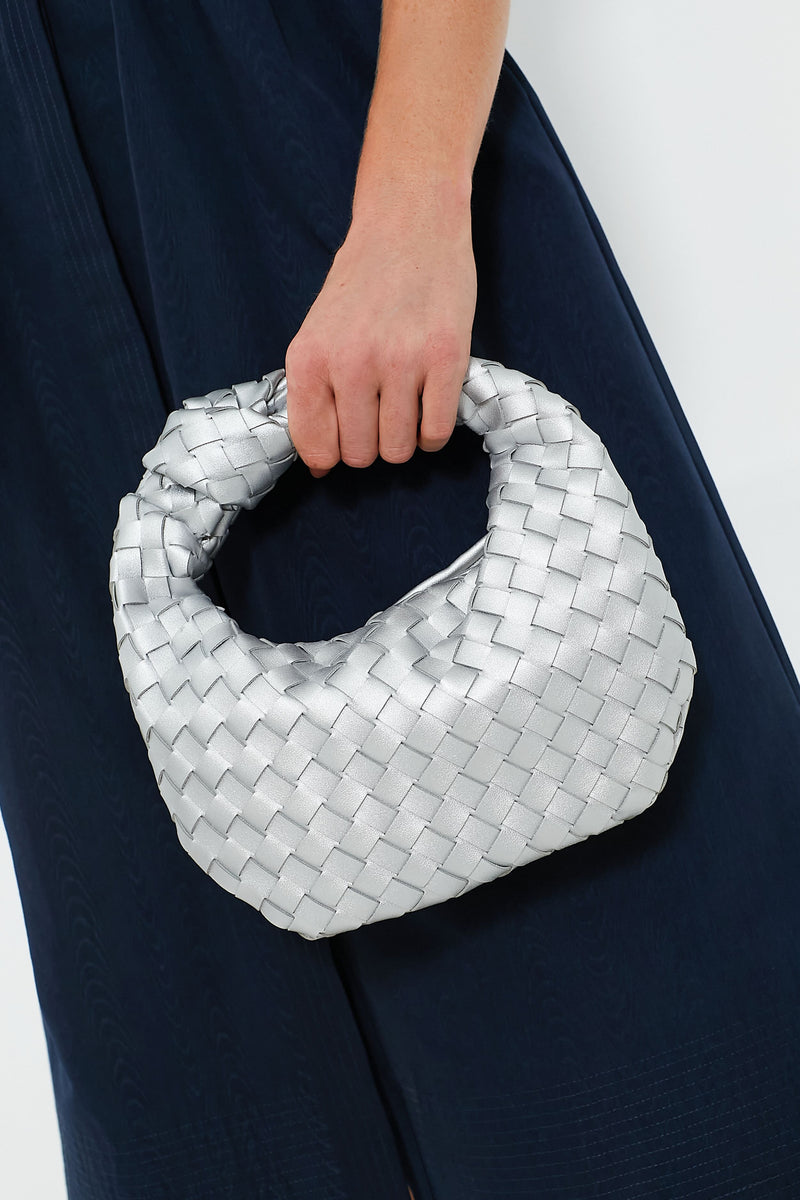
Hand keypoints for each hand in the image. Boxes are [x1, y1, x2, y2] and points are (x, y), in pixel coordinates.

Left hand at [284, 196, 476, 477]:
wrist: (409, 224)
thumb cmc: (363, 283)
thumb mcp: (318, 333)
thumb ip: (313, 396)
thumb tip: (321, 467)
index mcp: (310, 358)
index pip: (315, 446)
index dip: (333, 452)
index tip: (346, 435)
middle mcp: (351, 363)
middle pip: (361, 456)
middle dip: (372, 445)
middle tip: (381, 412)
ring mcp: (400, 362)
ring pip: (399, 451)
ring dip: (404, 439)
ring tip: (406, 404)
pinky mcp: (446, 359)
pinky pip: (437, 434)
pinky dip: (434, 432)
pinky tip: (430, 403)